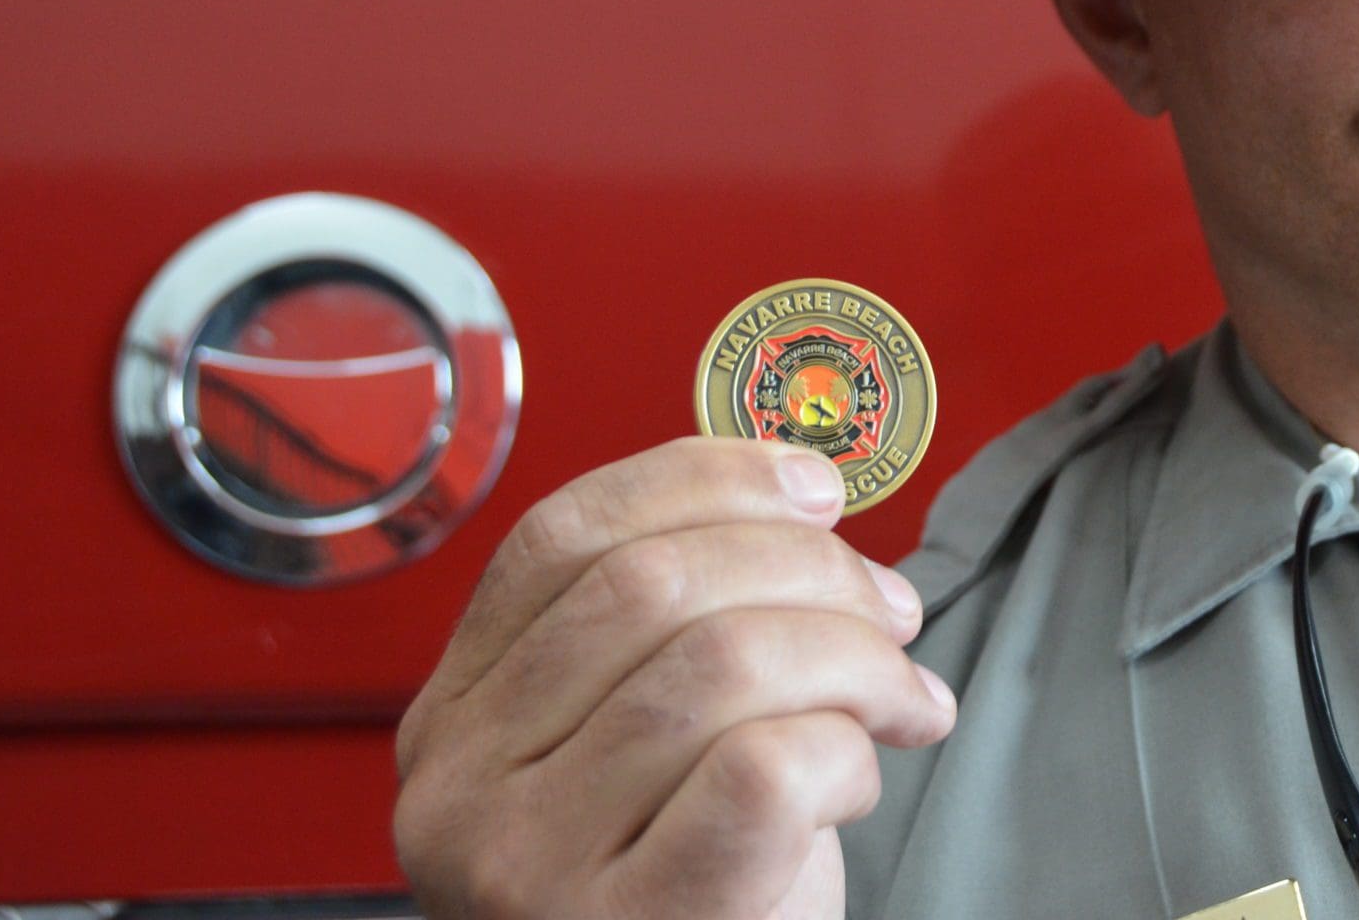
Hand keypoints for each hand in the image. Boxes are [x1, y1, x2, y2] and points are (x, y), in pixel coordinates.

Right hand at [392, 439, 956, 918]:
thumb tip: (803, 490)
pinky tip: (859, 782)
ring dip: (855, 659)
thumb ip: (683, 621)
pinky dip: (845, 751)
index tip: (815, 484)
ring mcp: (528, 864)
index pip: (562, 535)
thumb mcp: (654, 744)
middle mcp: (461, 786)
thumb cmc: (699, 891)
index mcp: (458, 716)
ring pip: (723, 661)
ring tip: (901, 699)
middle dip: (810, 568)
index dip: (704, 480)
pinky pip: (765, 769)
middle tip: (892, 611)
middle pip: (651, 582)